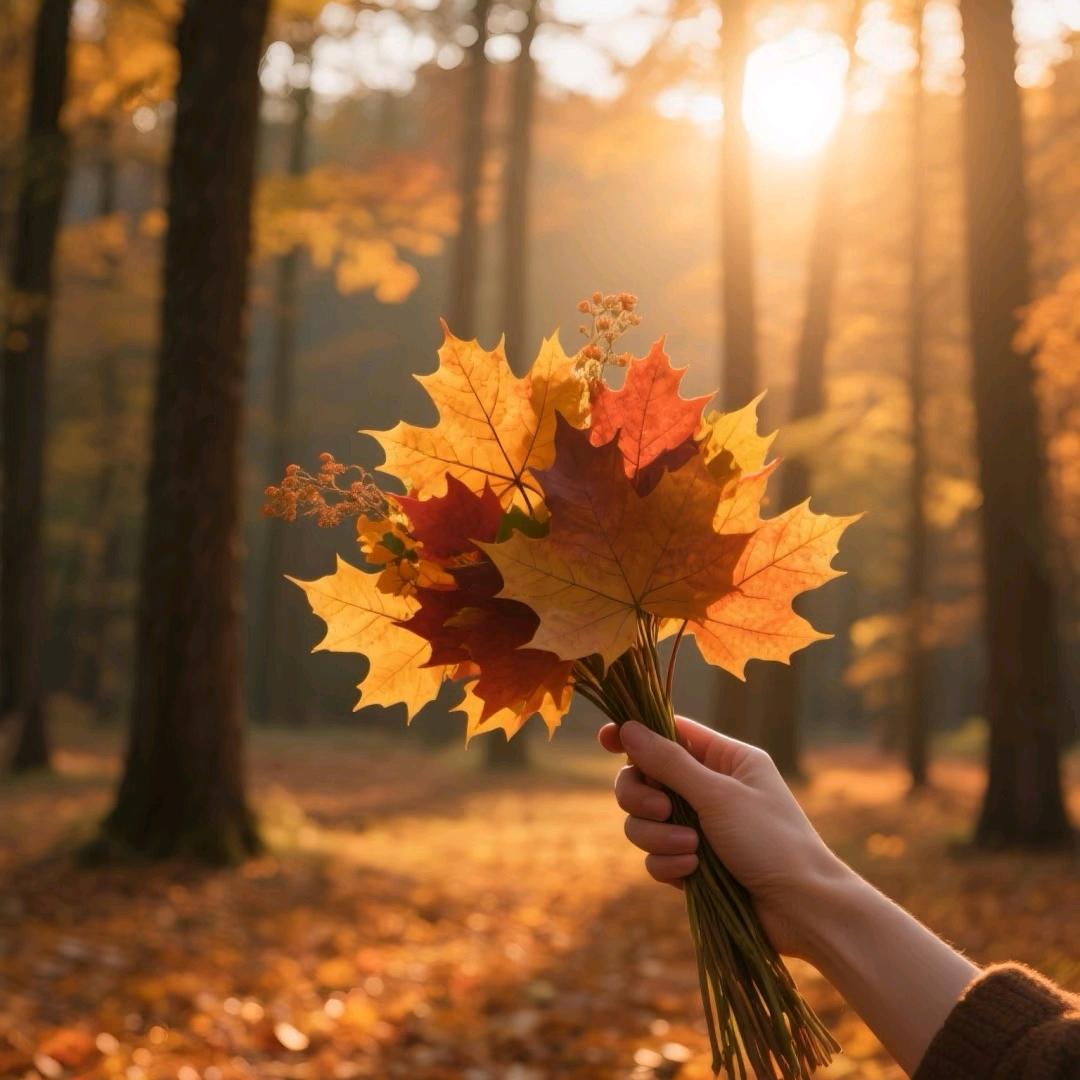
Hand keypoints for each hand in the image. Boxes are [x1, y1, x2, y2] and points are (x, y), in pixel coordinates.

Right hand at [599, 716, 848, 958]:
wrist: (802, 910)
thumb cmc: (771, 841)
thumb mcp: (719, 795)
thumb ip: (670, 762)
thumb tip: (628, 728)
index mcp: (725, 759)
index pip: (670, 732)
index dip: (636, 733)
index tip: (606, 740)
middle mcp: (709, 788)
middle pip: (644, 777)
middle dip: (642, 796)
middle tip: (661, 810)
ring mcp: (699, 827)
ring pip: (644, 819)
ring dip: (659, 835)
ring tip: (692, 850)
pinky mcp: (691, 862)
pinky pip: (655, 855)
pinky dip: (668, 862)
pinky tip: (693, 872)